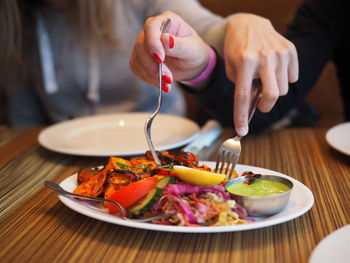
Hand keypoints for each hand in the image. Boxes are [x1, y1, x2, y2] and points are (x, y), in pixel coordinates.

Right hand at [130, 11, 210, 91]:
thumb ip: (180, 45)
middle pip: (141, 45)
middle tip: (167, 78)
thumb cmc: (194, 53)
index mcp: (167, 21)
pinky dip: (147, 78)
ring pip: (137, 59)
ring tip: (167, 84)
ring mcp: (144, 44)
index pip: (151, 27)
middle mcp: (152, 30)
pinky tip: (159, 83)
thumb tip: (166, 40)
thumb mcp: (192, 49)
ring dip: (150, 74)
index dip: (153, 43)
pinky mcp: (140, 58)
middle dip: (152, 65)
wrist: (191, 65)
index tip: (160, 59)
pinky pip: (136, 68)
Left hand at [224, 14, 297, 135]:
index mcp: (244, 63)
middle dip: (266, 106)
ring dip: (273, 89)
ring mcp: (280, 53)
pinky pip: (292, 78)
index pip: (243, 97)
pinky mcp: (290, 50)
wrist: (248, 24)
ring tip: (264, 77)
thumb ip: (243, 88)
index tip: (241, 131)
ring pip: (283, 89)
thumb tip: (252, 111)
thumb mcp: (232, 69)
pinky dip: (283, 79)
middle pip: (272, 96)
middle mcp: (264, 57)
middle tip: (260, 104)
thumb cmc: (237, 50)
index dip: (241, 117)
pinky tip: (273, 69)